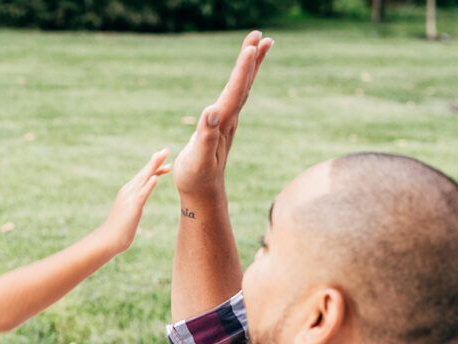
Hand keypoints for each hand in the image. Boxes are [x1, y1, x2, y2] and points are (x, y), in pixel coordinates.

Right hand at [98, 148, 170, 253]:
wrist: (108, 240)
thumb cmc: (119, 229)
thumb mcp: (130, 214)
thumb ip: (134, 206)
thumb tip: (137, 206)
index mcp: (128, 192)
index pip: (143, 176)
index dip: (154, 167)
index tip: (164, 159)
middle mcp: (128, 191)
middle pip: (144, 173)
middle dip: (155, 161)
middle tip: (166, 150)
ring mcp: (129, 198)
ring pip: (143, 179)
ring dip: (153, 167)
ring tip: (162, 157)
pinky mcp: (132, 207)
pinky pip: (142, 194)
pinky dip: (149, 185)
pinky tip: (155, 178)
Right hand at [173, 31, 272, 200]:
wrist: (204, 193)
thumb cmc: (197, 178)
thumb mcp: (199, 160)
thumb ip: (206, 137)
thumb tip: (211, 112)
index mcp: (223, 123)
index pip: (236, 91)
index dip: (243, 69)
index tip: (251, 47)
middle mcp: (229, 119)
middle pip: (244, 84)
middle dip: (252, 60)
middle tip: (260, 36)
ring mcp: (228, 121)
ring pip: (242, 88)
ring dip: (250, 66)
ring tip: (259, 45)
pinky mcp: (223, 125)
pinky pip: (235, 96)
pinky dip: (241, 80)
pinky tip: (242, 76)